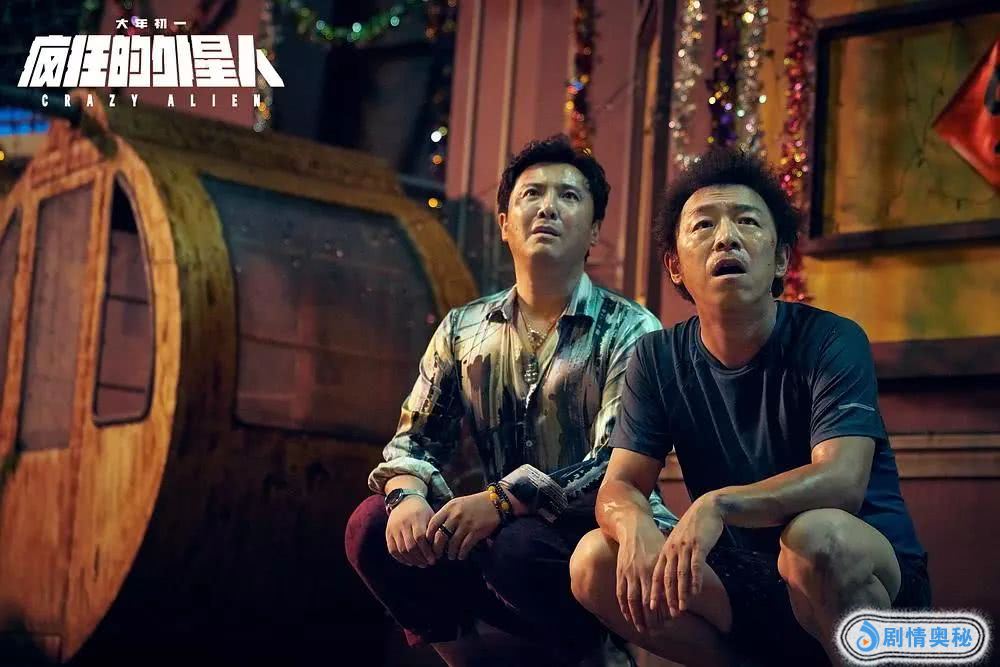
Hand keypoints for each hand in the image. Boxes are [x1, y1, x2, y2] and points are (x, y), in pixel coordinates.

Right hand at [385, 495, 436, 567]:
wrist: (405, 500)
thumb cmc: (422, 511)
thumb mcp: (431, 516)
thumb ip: (434, 531)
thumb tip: (440, 550)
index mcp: (416, 517)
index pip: (420, 538)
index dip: (427, 551)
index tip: (434, 559)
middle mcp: (403, 523)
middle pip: (410, 546)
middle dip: (420, 558)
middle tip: (428, 564)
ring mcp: (394, 528)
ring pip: (401, 550)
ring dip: (412, 560)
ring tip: (421, 564)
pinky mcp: (388, 533)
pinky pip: (392, 550)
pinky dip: (401, 559)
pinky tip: (410, 562)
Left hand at [426, 491, 501, 560]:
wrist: (495, 502)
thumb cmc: (474, 503)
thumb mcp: (458, 503)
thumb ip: (447, 514)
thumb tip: (436, 530)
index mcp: (449, 508)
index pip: (433, 523)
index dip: (429, 535)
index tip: (429, 543)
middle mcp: (456, 516)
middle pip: (441, 536)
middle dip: (437, 548)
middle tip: (438, 554)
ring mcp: (466, 524)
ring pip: (452, 544)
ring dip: (450, 553)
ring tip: (451, 556)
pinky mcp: (476, 531)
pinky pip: (465, 547)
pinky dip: (462, 553)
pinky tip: (461, 555)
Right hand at [615, 518, 667, 633]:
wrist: (633, 526)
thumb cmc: (654, 540)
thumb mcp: (666, 553)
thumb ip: (671, 571)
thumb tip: (683, 589)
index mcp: (656, 567)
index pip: (661, 594)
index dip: (664, 609)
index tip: (669, 622)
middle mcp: (642, 571)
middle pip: (646, 601)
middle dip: (651, 618)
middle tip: (656, 632)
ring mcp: (629, 572)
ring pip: (632, 600)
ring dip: (636, 617)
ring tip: (642, 629)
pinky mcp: (620, 571)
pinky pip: (620, 593)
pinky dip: (624, 607)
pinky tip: (628, 617)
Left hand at [651, 494, 723, 618]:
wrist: (708, 508)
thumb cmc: (694, 527)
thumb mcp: (680, 541)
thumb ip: (674, 556)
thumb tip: (672, 576)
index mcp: (666, 549)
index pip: (657, 573)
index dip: (654, 591)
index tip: (651, 607)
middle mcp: (672, 549)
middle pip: (667, 577)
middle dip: (667, 597)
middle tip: (668, 614)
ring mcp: (685, 547)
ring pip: (680, 574)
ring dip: (681, 593)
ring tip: (682, 608)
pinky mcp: (699, 545)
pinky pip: (695, 566)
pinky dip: (695, 581)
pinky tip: (696, 593)